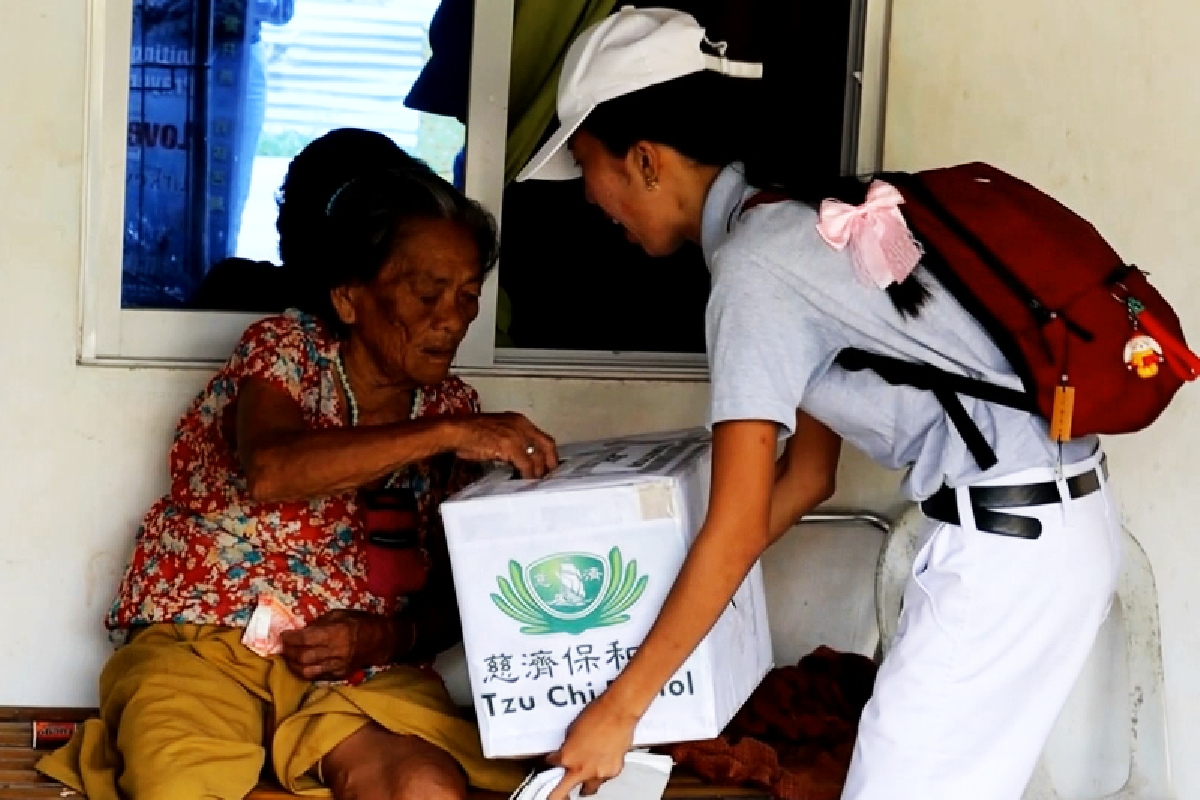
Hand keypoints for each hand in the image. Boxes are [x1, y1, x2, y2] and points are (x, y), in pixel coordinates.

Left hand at [280, 609, 397, 679]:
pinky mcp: (339, 675)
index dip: (290, 638)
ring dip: (294, 665)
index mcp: (336, 633)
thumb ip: (320, 623)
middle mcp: (335, 651)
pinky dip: (306, 671)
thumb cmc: (360, 623)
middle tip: (284, 646)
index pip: (305, 638)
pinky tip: (302, 665)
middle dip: (289, 652)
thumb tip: (302, 630)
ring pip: (307, 671)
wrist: (380, 641)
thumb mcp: (340, 614)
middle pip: (303, 656)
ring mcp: (337, 666)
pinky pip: (317, 676)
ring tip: (290, 658)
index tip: (283, 635)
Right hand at [446, 413, 558, 478]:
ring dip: (538, 472)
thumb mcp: (498, 433)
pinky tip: (525, 480)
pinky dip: (527, 474)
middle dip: (550, 464)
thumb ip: (512, 442)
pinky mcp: (510, 446)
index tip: (549, 466)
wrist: (457, 430)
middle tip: (548, 477)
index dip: (550, 454)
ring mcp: (517, 435)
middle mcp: (522, 425)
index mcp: (520, 421)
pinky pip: (526, 464)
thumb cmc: (471, 433)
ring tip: (535, 482)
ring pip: (538, 457)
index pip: (544, 438)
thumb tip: (521, 461)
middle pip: (547, 446)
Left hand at [546, 693, 638, 799]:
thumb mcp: (572, 730)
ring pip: (588, 787)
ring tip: (587, 772)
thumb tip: (566, 753)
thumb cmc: (597, 715)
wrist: (618, 712)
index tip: (551, 765)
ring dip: (585, 782)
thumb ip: (567, 748)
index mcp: (567, 758)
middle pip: (563, 793)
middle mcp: (582, 770)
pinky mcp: (613, 772)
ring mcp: (599, 773)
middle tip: (560, 791)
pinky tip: (603, 760)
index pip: (551, 768)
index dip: (550, 765)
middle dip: (560, 793)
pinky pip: (604, 778)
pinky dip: (602, 772)